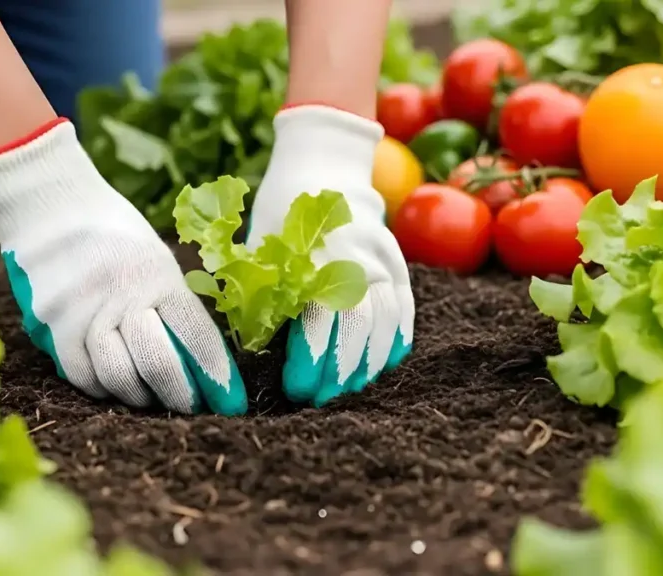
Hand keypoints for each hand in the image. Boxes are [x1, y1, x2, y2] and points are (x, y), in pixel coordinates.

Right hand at [0, 119, 245, 414]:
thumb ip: (174, 305)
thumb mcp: (157, 260)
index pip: (197, 337)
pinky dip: (103, 388)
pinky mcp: (53, 326)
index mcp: (160, 277)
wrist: (51, 205)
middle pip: (158, 364)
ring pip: (118, 377)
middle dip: (181, 397)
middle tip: (190, 408)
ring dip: (140, 397)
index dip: (217, 377)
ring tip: (151, 397)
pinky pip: (82, 375)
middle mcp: (124, 296)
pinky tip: (115, 385)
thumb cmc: (115, 235)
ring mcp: (85, 313)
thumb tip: (201, 359)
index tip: (231, 403)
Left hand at [247, 105, 414, 406]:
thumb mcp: (262, 243)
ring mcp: (385, 261)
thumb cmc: (282, 210)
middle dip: (337, 371)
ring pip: (385, 324)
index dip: (311, 357)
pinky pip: (404, 312)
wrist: (327, 165)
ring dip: (366, 365)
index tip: (294, 385)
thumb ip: (262, 290)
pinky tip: (379, 368)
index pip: (322, 317)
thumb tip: (258, 345)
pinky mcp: (399, 265)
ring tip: (345, 391)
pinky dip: (394, 343)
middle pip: (358, 328)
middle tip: (315, 398)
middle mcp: (359, 258)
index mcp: (320, 252)